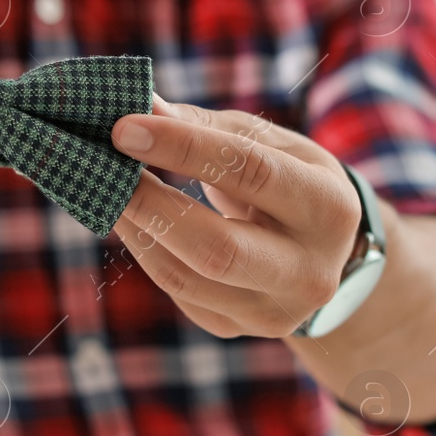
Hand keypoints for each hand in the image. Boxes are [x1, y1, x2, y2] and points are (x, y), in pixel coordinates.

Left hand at [110, 98, 362, 337]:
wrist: (324, 254)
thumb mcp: (269, 144)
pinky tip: (132, 222)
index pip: (251, 173)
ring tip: (107, 190)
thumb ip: (206, 127)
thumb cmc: (289, 180)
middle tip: (105, 166)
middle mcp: (309, 271)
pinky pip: (178, 293)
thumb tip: (141, 105)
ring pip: (186, 278)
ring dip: (137, 229)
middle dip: (151, 204)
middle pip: (217, 247)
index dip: (183, 148)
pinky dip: (147, 252)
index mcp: (329, 208)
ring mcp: (273, 311)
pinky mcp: (238, 330)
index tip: (125, 128)